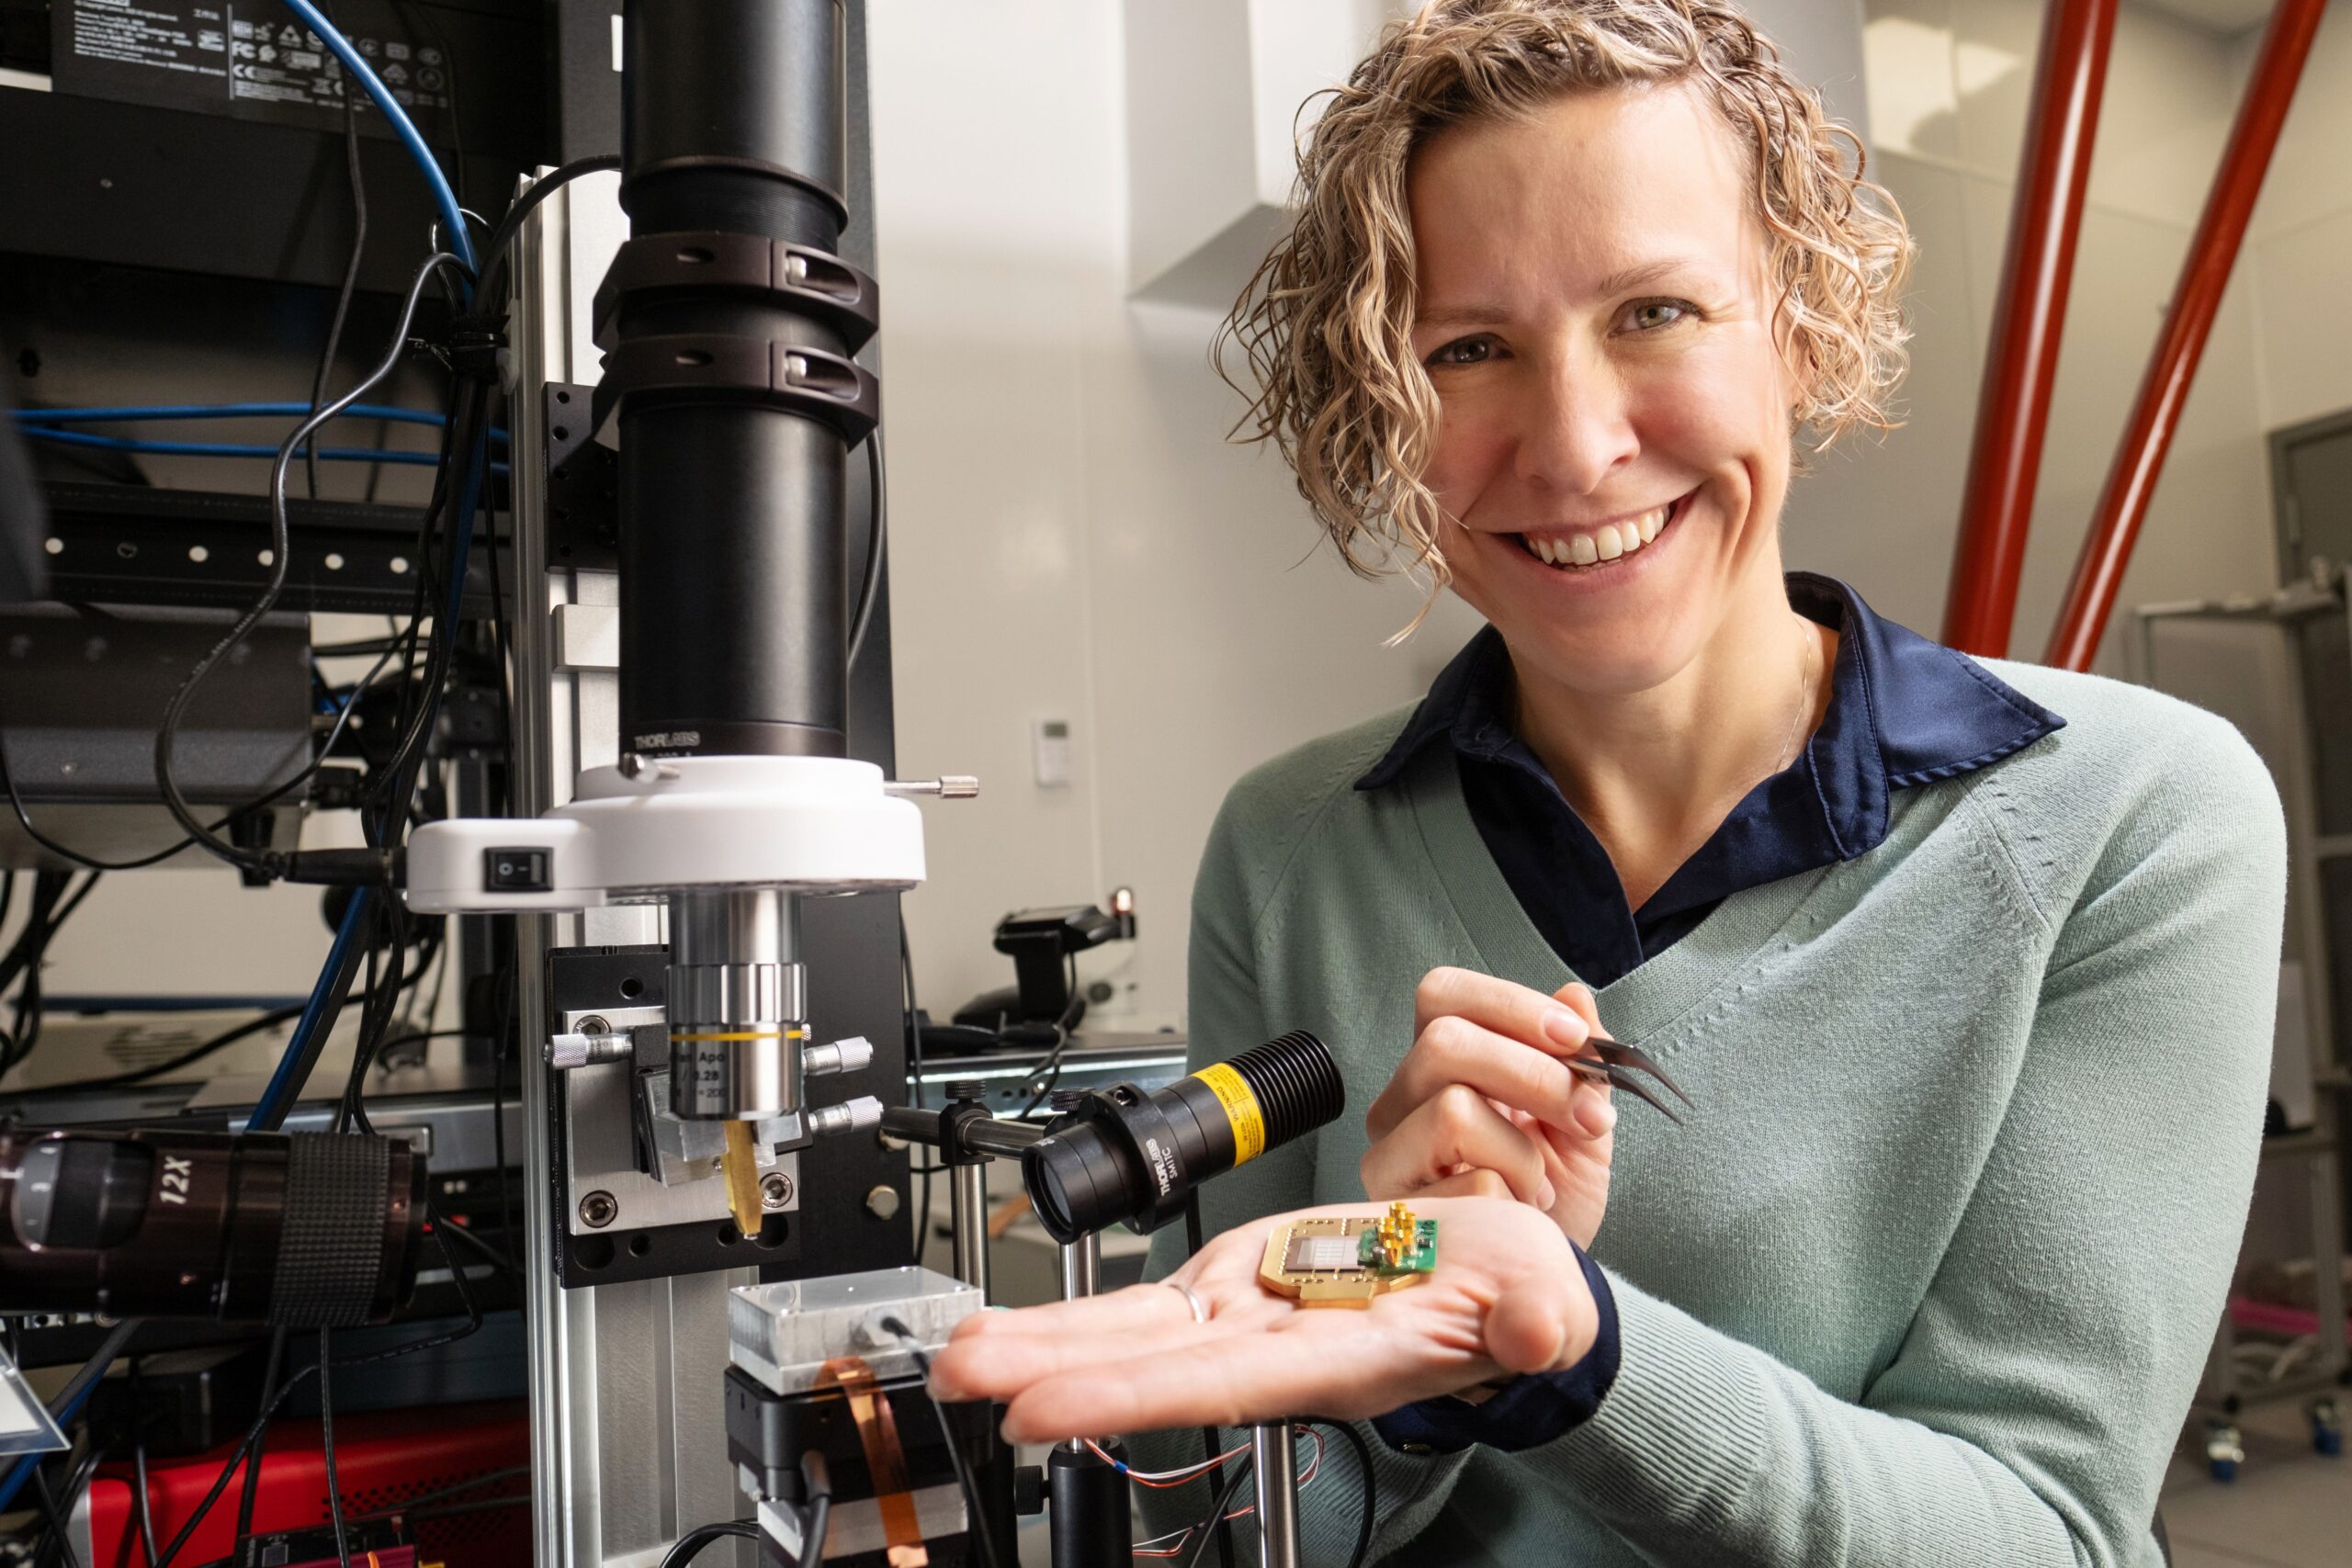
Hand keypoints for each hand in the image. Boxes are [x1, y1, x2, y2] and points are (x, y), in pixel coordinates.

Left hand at [927, 1197, 1596, 1441]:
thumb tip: (1537, 1328)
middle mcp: (1274, 1346)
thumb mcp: (1543, 1301)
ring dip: (1043, 1338)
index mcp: (1337, 1360)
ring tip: (959, 1348)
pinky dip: (1079, 1309)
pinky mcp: (1242, 1278)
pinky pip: (1147, 1300)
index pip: (1218, 1384)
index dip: (1129, 1395)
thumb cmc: (1523, 1302)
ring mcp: (1250, 1313)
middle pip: (1146, 1362)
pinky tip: (1019, 1318)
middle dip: (1050, 1371)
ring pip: (1130, 1329)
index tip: (1041, 1407)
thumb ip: (1537, 1318)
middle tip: (959, 1377)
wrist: (1507, 1284)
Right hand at [1360, 968, 1616, 1246]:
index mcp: (1442, 1063)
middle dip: (1535, 1076)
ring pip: (1453, 1109)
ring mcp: (1390, 1153)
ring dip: (1524, 1149)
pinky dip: (1517, 1199)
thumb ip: (1580, 1059)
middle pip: (1445, 1043)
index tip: (1575, 1038)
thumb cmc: (1557, 1196)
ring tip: (1541, 1180)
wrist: (1549, 1276)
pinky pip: (1470, 1183)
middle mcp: (1402, 1100)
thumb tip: (1575, 995)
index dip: (1511, 1005)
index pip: (1444, 995)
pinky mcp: (1395, 1210)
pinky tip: (1521, 1214)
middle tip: (1587, 1118)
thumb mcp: (1585, 1120)